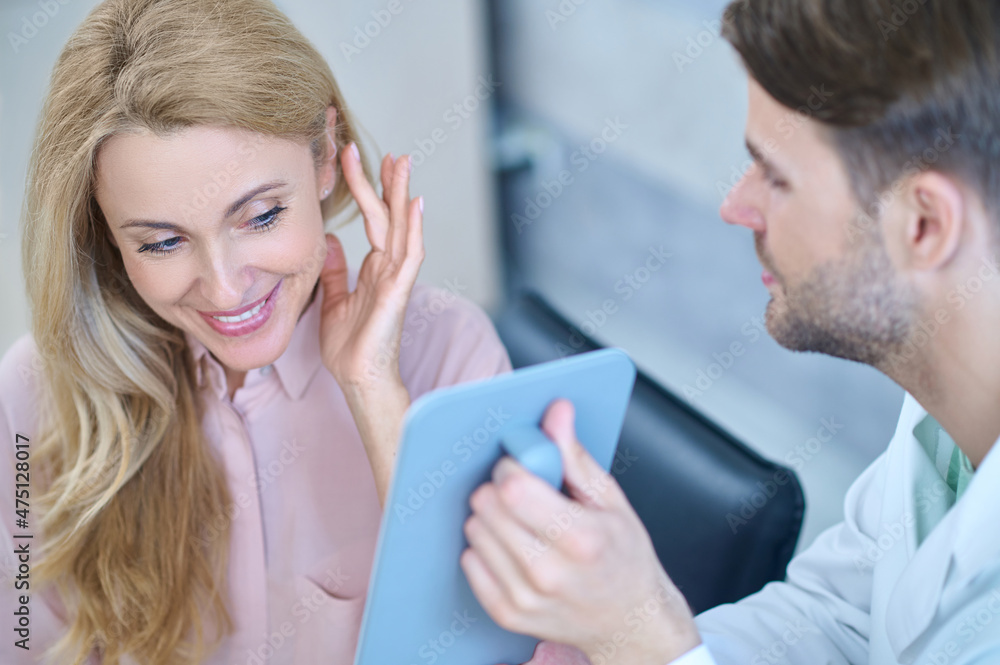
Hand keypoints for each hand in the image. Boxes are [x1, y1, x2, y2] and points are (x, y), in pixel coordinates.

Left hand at [319, 145, 423, 392]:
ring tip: (402, 164)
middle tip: (389, 151)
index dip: (366, 190)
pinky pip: (409, 256)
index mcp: (375, 269)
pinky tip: (415, 205)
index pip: (373, 221)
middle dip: (388, 182)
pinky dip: (413, 230)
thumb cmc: (350, 347)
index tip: (353, 160)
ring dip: (402, 195)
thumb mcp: (334, 301)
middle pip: (390, 217)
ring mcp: (396, 279)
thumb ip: (335, 271)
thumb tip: (330, 241)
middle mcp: (389, 269)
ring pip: (402, 228)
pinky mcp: (398, 293)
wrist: (358, 378)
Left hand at [461, 399, 701, 664]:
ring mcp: (525, 597)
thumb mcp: (610, 500)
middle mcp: (548, 572)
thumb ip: (574, 455)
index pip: (513, 487)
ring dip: (491, 516)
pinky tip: (511, 545)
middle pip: (487, 506)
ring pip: (474, 529)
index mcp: (580, 538)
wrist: (630, 621)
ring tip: (521, 522)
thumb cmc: (624, 558)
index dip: (511, 467)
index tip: (522, 467)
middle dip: (498, 488)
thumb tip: (555, 413)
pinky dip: (484, 546)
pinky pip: (470, 560)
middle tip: (522, 493)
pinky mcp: (508, 613)